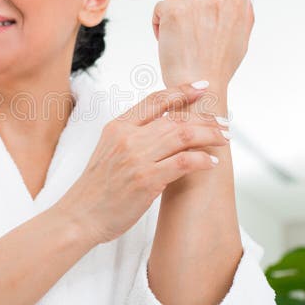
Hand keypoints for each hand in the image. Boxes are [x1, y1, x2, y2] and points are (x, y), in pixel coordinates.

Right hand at [55, 81, 229, 245]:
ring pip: (184, 135)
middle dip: (205, 118)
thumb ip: (133, 136)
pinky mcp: (147, 180)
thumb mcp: (109, 151)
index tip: (202, 87)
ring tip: (223, 140)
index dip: (182, 90)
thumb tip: (164, 127)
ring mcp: (137, 158)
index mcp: (117, 127)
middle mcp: (127, 137)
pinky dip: (202, 159)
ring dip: (209, 135)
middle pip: (176, 117)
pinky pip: (184, 161)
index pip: (155, 100)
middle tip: (223, 123)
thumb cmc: (97, 188)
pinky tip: (211, 163)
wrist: (80, 216)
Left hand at [151, 0, 254, 88]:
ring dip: (171, 10)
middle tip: (186, 25)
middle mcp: (220, 1)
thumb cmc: (217, 69)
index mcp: (238, 7)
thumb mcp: (241, 40)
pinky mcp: (175, 10)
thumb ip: (245, 12)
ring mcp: (197, 4)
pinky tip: (164, 39)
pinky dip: (158, 21)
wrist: (199, 87)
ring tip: (175, 37)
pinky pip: (160, 6)